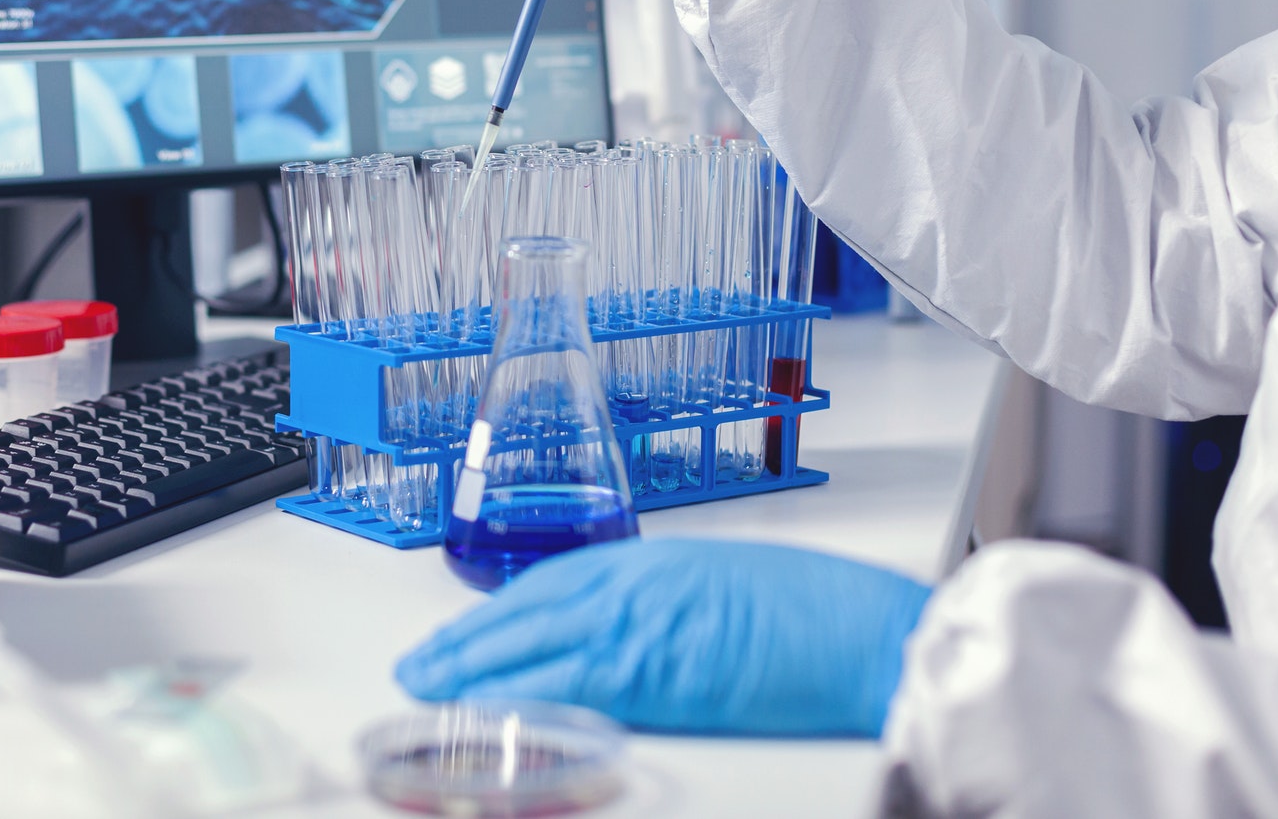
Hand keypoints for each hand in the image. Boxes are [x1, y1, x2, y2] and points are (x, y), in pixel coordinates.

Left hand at [395, 538, 931, 736]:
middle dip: (464, 643)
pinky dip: (520, 703)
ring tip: (427, 693)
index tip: (459, 633)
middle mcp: (632, 586)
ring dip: (472, 673)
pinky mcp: (654, 677)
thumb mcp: (719, 583)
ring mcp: (640, 628)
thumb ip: (660, 602)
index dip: (494, 613)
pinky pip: (568, 691)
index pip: (547, 585)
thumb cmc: (812, 608)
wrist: (861, 630)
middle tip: (416, 668)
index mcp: (649, 560)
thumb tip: (623, 631)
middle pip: (524, 615)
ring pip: (531, 650)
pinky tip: (487, 717)